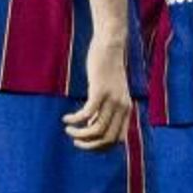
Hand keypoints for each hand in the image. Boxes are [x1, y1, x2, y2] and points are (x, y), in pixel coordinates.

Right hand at [62, 36, 132, 150]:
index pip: (118, 140)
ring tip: (69, 130)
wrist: (111, 46)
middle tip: (75, 141)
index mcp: (127, 109)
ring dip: (79, 135)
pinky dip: (75, 120)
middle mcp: (122, 107)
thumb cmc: (107, 69)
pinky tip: (66, 119)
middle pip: (106, 138)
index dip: (101, 147)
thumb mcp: (109, 92)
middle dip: (89, 145)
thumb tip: (91, 125)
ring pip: (96, 130)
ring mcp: (112, 99)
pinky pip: (86, 114)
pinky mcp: (100, 91)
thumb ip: (104, 109)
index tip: (87, 143)